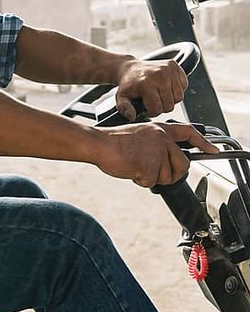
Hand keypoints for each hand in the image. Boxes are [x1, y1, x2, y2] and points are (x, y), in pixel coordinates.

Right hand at [91, 121, 218, 187]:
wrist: (98, 143)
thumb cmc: (115, 141)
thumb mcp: (141, 134)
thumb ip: (158, 143)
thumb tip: (170, 161)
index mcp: (160, 129)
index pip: (189, 133)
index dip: (203, 142)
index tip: (213, 150)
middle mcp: (162, 138)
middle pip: (183, 164)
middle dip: (173, 174)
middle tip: (156, 173)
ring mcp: (156, 151)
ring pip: (168, 176)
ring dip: (153, 177)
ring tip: (136, 165)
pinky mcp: (149, 164)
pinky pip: (151, 182)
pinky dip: (140, 180)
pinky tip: (131, 169)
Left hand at [114, 58, 188, 120]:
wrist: (130, 68)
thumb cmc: (128, 85)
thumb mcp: (121, 98)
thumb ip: (125, 109)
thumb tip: (132, 116)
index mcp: (146, 83)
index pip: (158, 109)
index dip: (151, 112)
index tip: (146, 106)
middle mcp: (159, 75)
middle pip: (170, 105)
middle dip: (161, 107)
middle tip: (153, 100)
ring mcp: (168, 69)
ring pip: (179, 97)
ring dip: (170, 99)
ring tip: (159, 94)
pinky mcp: (174, 66)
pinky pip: (184, 86)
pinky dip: (176, 89)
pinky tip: (165, 87)